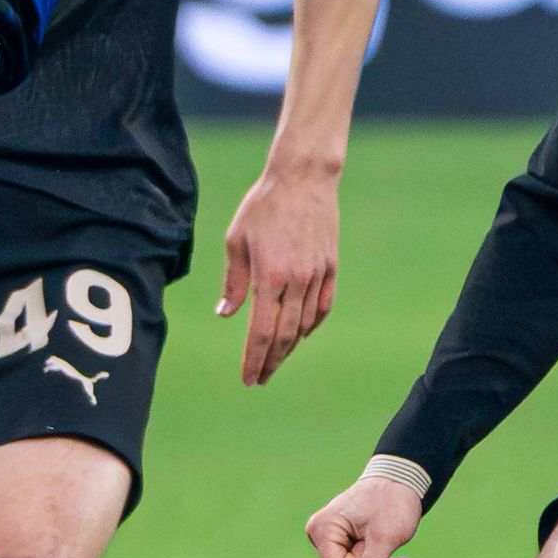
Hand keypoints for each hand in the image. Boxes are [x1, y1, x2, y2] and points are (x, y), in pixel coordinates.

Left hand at [218, 160, 340, 386]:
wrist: (303, 179)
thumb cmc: (262, 206)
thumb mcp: (236, 240)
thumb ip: (233, 281)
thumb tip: (226, 315)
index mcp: (269, 276)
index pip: (261, 332)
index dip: (254, 359)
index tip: (247, 379)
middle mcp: (296, 281)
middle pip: (284, 336)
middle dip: (270, 362)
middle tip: (259, 379)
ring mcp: (317, 275)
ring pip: (304, 325)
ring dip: (289, 347)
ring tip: (275, 360)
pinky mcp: (330, 267)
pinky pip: (322, 306)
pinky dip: (311, 324)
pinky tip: (300, 333)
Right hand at [307, 469, 424, 557]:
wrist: (400, 481)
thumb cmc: (392, 502)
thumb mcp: (387, 536)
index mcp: (323, 529)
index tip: (378, 543)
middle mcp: (319, 535)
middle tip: (387, 543)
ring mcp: (328, 539)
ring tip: (389, 543)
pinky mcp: (340, 542)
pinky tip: (390, 551)